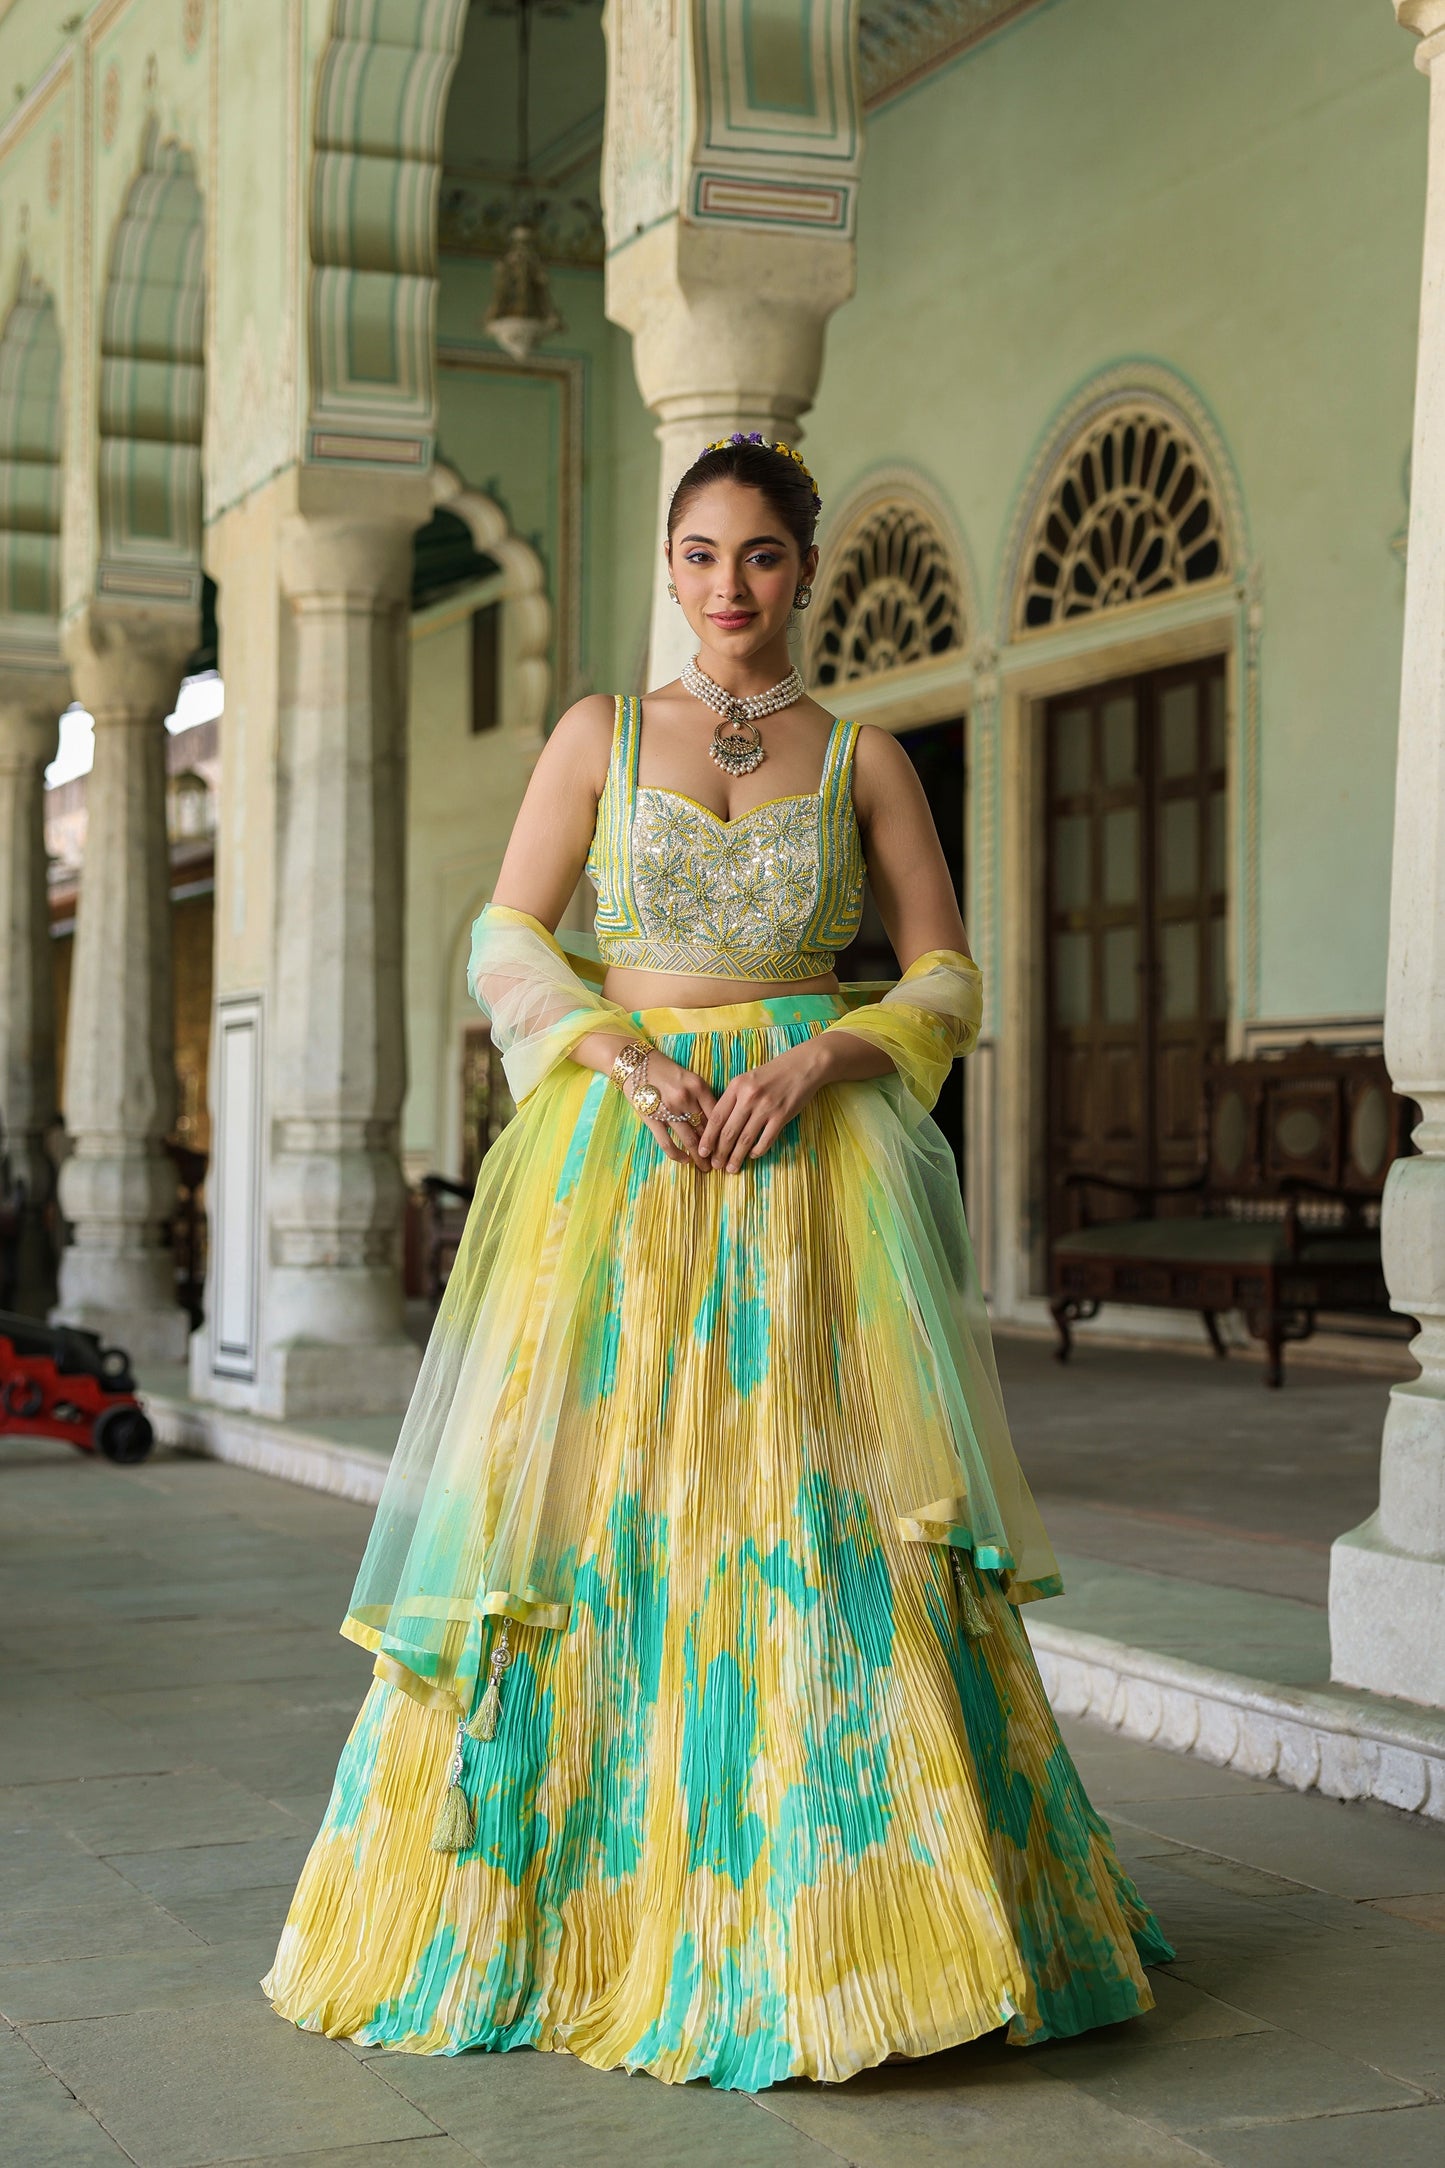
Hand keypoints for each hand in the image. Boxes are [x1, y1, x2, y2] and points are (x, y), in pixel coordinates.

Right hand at [622, 1048, 717, 1167]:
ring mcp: (668, 1110)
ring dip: (699, 1157)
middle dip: (715, 1149)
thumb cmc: (665, 1070)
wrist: (635, 1063)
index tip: (730, 1146)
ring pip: (690, 1140)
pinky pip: (667, 1143)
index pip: (717, 1115)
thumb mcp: (690, 1078)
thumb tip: (716, 1122)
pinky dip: (678, 1155)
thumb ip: (703, 1097)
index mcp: (699, 1086)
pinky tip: (685, 1161)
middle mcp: (686, 1098)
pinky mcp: (652, 1119)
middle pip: (706, 1130)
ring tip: (706, 1167)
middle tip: (722, 1163)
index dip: (725, 1134)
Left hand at [698, 1040, 833, 1172]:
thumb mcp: (747, 1079)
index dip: (708, 1137)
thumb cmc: (773, 1073)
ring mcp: (766, 1107)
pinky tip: (753, 1156)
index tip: (702, 1151)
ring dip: (737, 1157)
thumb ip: (733, 1098)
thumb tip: (720, 1126)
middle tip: (716, 1165)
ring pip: (746, 1139)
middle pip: (729, 1131)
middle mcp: (749, 1097)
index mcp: (736, 1086)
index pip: (717, 1117)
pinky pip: (766, 1140)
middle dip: (720, 1152)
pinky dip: (758, 1151)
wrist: (803, 1066)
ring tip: (731, 1168)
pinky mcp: (782, 1116)